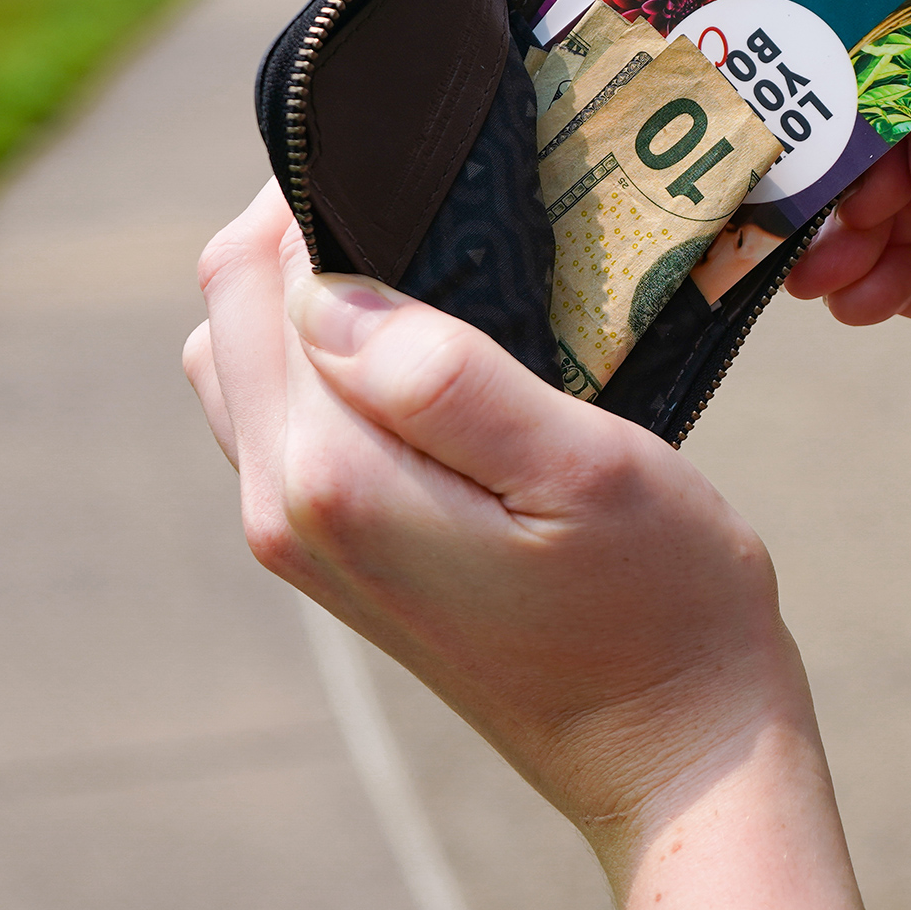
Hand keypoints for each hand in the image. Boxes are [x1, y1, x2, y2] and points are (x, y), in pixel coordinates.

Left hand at [186, 183, 878, 909]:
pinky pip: (295, 423)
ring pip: (253, 368)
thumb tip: (328, 287)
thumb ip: (445, 377)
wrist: (678, 753)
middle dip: (304, 233)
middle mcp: (283, 514)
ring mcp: (305, 546)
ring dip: (314, 297)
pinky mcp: (344, 560)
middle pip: (231, 316)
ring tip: (436, 264)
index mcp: (328, 478)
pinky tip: (431, 351)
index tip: (419, 156)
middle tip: (433, 195)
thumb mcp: (583, 469)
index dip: (317, 190)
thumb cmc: (662, 604)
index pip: (253, 277)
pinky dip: (333, 362)